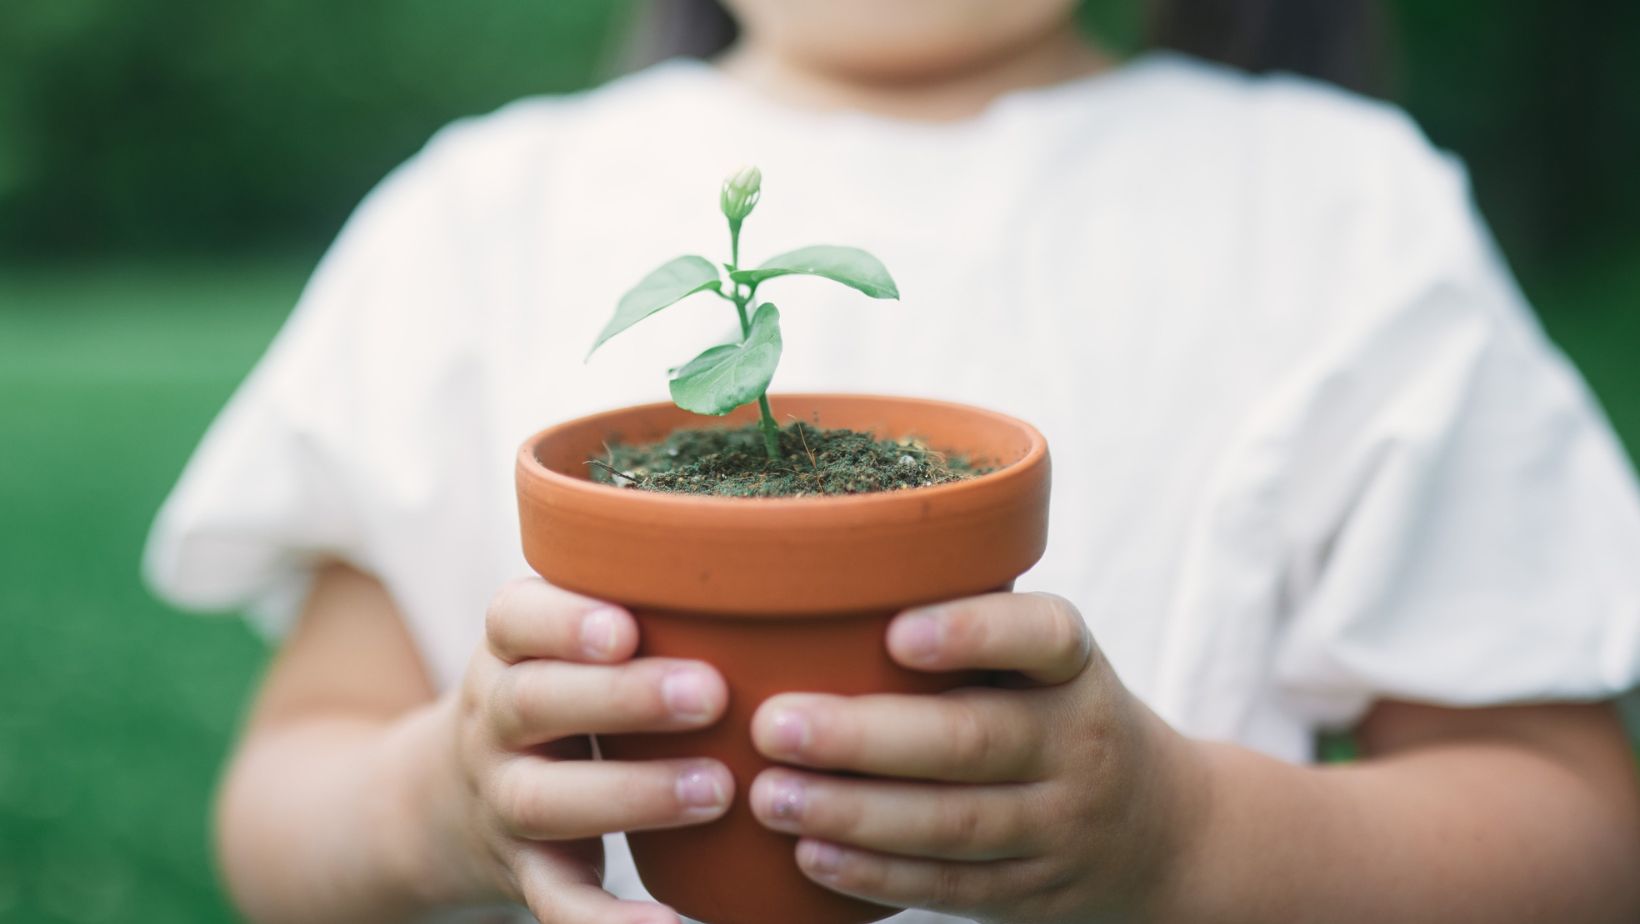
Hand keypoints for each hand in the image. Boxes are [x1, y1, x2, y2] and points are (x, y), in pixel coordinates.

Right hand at [420, 578, 732, 923]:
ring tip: (718, 790)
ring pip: (544, 799)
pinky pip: (556, 902)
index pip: (514, 618)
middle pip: (532, 702)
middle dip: (620, 698)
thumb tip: (772, 559)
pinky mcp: (524, 870)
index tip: (625, 626)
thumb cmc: (559, 689)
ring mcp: (501, 799)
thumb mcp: (562, 637)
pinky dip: (606, 922)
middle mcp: (493, 719)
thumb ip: (634, 598)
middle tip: (710, 693)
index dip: (564, 620)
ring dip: (631, 795)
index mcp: (508, 648)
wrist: (446, 798)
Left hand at [746, 592, 1206, 922]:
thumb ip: (965, 629)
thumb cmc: (1055, 715)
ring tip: (771, 795)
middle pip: (975, 739)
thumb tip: (814, 589)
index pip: (1044, 637)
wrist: (1163, 831)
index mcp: (1075, 669)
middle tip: (774, 724)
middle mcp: (1078, 743)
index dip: (974, 631)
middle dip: (865, 737)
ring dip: (853, 812)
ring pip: (955, 821)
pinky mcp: (1034, 891)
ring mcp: (1060, 825)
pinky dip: (877, 874)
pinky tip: (811, 853)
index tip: (895, 632)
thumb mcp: (1045, 663)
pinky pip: (951, 886)